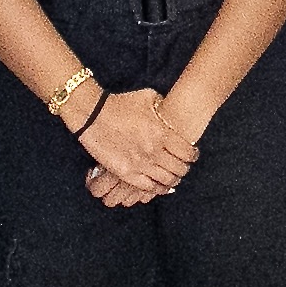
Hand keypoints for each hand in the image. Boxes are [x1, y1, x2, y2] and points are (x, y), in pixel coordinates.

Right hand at [78, 85, 195, 201]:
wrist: (92, 114)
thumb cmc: (120, 104)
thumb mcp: (147, 97)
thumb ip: (162, 104)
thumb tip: (168, 108)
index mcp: (162, 133)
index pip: (187, 153)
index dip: (193, 156)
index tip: (192, 155)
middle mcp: (154, 151)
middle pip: (179, 169)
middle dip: (184, 169)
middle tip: (183, 167)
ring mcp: (140, 164)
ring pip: (166, 180)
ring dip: (172, 180)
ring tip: (173, 177)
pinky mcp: (126, 173)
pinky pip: (148, 188)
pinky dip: (157, 189)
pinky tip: (160, 186)